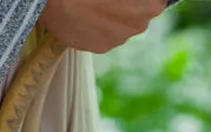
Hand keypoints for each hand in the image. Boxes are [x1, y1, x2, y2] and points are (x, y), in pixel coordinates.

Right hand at [39, 0, 168, 53]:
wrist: (51, 1)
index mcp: (149, 6)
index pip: (158, 1)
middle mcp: (138, 27)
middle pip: (140, 12)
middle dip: (130, 3)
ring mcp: (118, 39)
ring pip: (121, 24)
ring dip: (113, 13)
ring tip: (93, 1)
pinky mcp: (100, 48)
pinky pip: (104, 33)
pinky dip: (98, 24)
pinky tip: (85, 12)